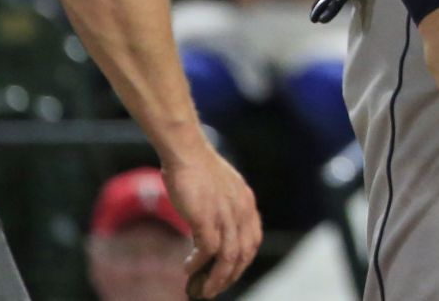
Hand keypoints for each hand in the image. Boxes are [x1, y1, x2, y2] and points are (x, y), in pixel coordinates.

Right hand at [162, 144, 261, 297]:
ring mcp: (225, 215)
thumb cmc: (197, 167)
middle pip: (242, 254)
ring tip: (202, 290)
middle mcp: (241, 211)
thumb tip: (216, 228)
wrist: (187, 151)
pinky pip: (208, 250)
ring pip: (228, 258)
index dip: (242, 262)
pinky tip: (188, 269)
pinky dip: (198, 264)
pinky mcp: (206, 217)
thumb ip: (226, 207)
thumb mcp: (222, 188)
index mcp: (247, 203)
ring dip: (215, 278)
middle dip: (229, 277)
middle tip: (213, 289)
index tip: (228, 274)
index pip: (252, 241)